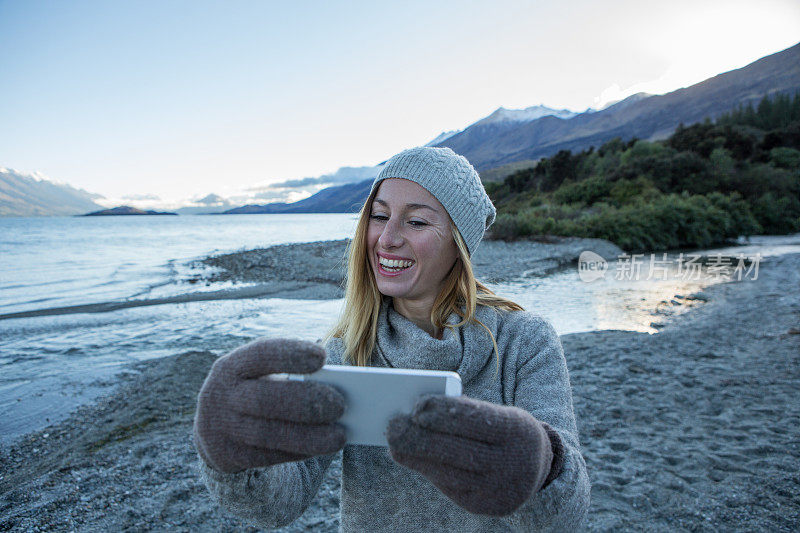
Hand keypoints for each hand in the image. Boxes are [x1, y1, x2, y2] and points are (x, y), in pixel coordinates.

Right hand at [193, 338, 345, 472]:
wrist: (217, 428)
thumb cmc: (260, 392)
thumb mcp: (266, 376)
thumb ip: (296, 374)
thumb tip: (341, 383)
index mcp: (233, 365)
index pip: (261, 354)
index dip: (291, 355)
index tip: (323, 357)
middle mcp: (221, 394)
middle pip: (264, 398)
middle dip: (306, 402)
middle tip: (341, 405)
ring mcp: (221, 428)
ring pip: (267, 434)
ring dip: (308, 436)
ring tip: (340, 436)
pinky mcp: (227, 456)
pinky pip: (267, 457)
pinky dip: (298, 452)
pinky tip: (321, 448)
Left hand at [387, 395, 555, 515]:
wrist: (536, 468)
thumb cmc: (504, 432)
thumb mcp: (499, 416)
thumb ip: (466, 414)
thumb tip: (418, 413)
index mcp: (516, 430)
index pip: (476, 419)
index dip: (444, 413)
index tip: (416, 406)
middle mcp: (511, 463)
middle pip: (459, 450)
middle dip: (422, 438)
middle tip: (394, 426)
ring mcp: (499, 489)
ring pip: (451, 473)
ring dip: (417, 457)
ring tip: (395, 443)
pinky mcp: (485, 506)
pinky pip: (451, 487)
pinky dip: (429, 471)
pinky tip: (411, 459)